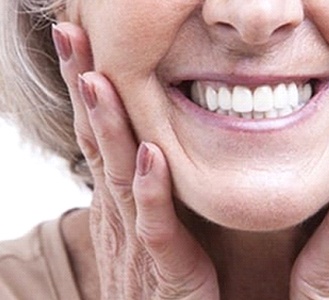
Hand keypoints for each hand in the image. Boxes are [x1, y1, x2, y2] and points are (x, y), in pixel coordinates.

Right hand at [52, 23, 218, 298]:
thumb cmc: (157, 275)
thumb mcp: (142, 223)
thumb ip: (142, 186)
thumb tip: (144, 146)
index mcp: (116, 198)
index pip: (96, 133)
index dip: (87, 87)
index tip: (78, 40)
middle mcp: (119, 210)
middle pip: (97, 139)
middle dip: (83, 86)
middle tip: (70, 34)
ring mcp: (137, 235)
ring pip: (119, 172)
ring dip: (108, 125)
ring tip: (97, 78)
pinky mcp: (165, 262)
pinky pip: (156, 223)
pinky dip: (151, 188)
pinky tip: (150, 154)